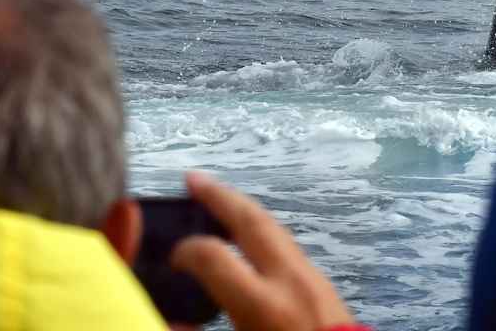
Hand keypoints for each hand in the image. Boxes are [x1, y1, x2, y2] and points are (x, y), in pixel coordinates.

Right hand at [171, 171, 355, 330]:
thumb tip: (172, 321)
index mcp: (264, 304)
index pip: (214, 257)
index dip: (187, 251)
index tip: (172, 257)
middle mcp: (289, 280)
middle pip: (252, 221)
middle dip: (221, 196)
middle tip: (193, 177)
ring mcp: (311, 278)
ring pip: (275, 228)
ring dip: (243, 209)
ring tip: (217, 198)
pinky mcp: (323, 284)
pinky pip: (286, 245)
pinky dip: (261, 231)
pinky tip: (249, 235)